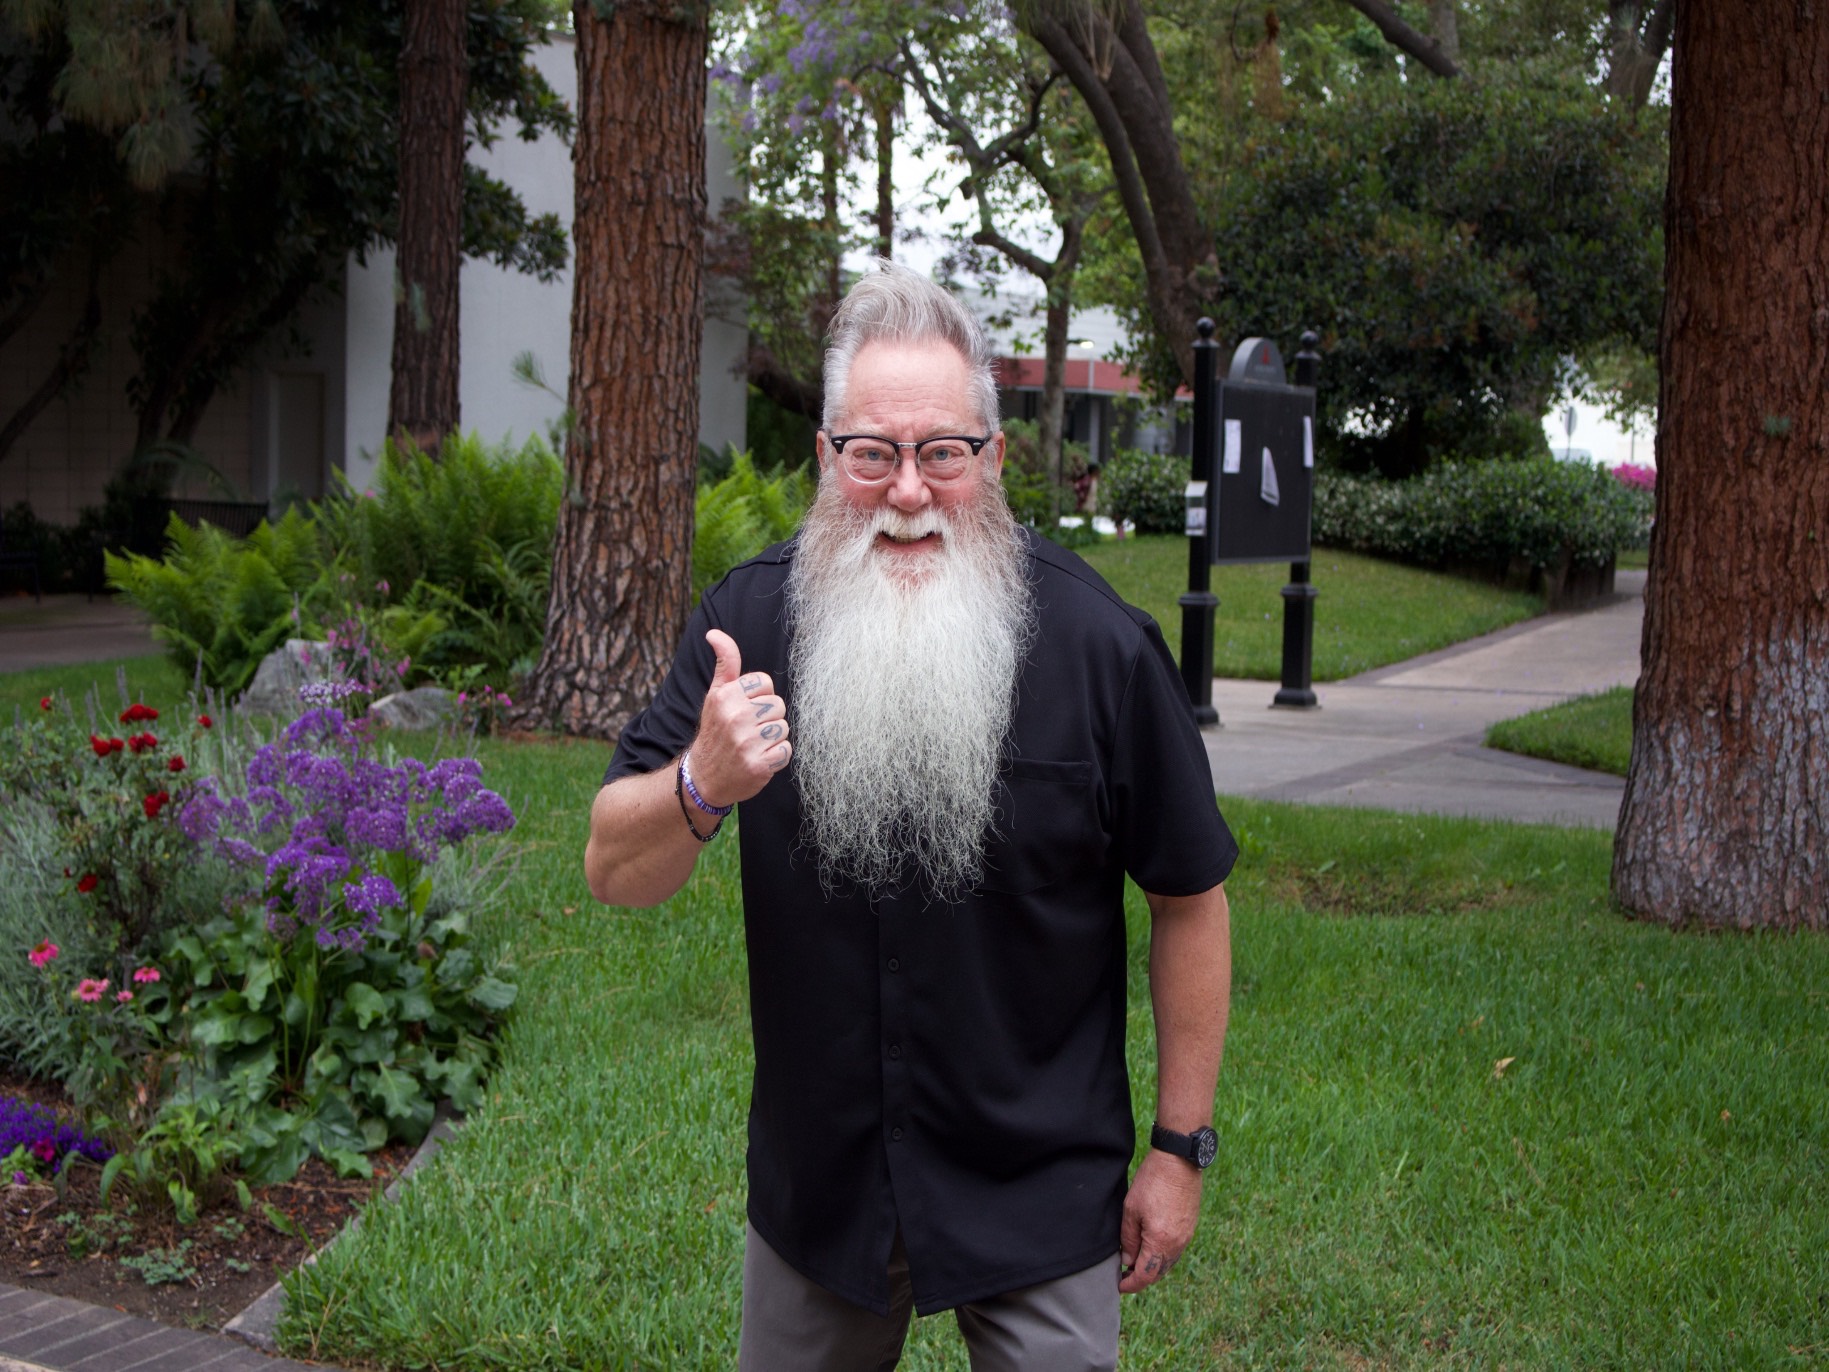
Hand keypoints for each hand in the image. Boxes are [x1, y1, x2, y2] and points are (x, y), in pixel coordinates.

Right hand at [687, 629, 790, 807]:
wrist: (703, 778)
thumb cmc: (715, 731)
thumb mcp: (715, 694)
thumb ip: (725, 663)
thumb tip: (714, 633)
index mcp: (725, 696)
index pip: (765, 683)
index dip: (759, 697)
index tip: (744, 710)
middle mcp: (734, 717)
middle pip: (778, 705)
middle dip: (767, 718)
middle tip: (747, 730)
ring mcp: (746, 743)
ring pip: (783, 727)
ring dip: (772, 738)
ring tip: (752, 745)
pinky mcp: (758, 765)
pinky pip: (786, 750)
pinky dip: (776, 757)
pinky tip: (758, 759)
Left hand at [1117, 1148, 1202, 1293]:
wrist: (1178, 1161)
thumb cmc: (1152, 1182)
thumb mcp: (1131, 1209)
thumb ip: (1128, 1239)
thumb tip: (1127, 1261)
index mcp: (1161, 1242)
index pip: (1145, 1276)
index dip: (1131, 1285)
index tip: (1119, 1286)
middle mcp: (1177, 1244)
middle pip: (1158, 1273)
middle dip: (1141, 1278)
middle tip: (1125, 1276)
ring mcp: (1186, 1236)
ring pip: (1168, 1263)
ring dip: (1153, 1267)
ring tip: (1136, 1262)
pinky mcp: (1190, 1227)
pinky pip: (1176, 1251)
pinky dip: (1162, 1256)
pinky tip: (1151, 1247)